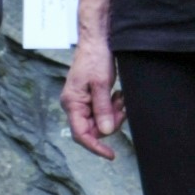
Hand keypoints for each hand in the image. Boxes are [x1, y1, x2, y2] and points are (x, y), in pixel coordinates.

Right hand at [62, 37, 124, 159]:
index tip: (111, 154)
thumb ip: (103, 109)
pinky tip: (117, 95)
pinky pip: (101, 111)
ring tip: (119, 97)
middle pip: (93, 129)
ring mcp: (81, 102)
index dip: (95, 147)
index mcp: (72, 103)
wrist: (96, 40)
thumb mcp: (102, 84)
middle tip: (121, 107)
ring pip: (99, 121)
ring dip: (113, 113)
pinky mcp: (89, 97)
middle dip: (110, 122)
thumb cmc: (95, 58)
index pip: (81, 134)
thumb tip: (105, 131)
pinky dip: (112, 107)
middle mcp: (73, 105)